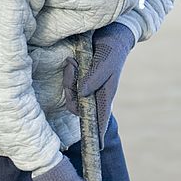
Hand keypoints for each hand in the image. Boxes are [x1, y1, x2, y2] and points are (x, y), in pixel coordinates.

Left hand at [63, 23, 134, 144]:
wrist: (111, 33)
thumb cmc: (112, 48)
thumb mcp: (106, 61)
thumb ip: (95, 78)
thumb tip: (82, 94)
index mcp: (106, 95)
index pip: (100, 119)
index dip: (97, 133)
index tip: (98, 148)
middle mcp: (96, 94)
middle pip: (78, 106)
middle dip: (70, 89)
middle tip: (72, 66)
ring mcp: (87, 87)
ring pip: (71, 95)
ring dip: (68, 78)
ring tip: (73, 61)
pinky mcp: (81, 79)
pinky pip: (69, 84)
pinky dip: (68, 73)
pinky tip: (72, 61)